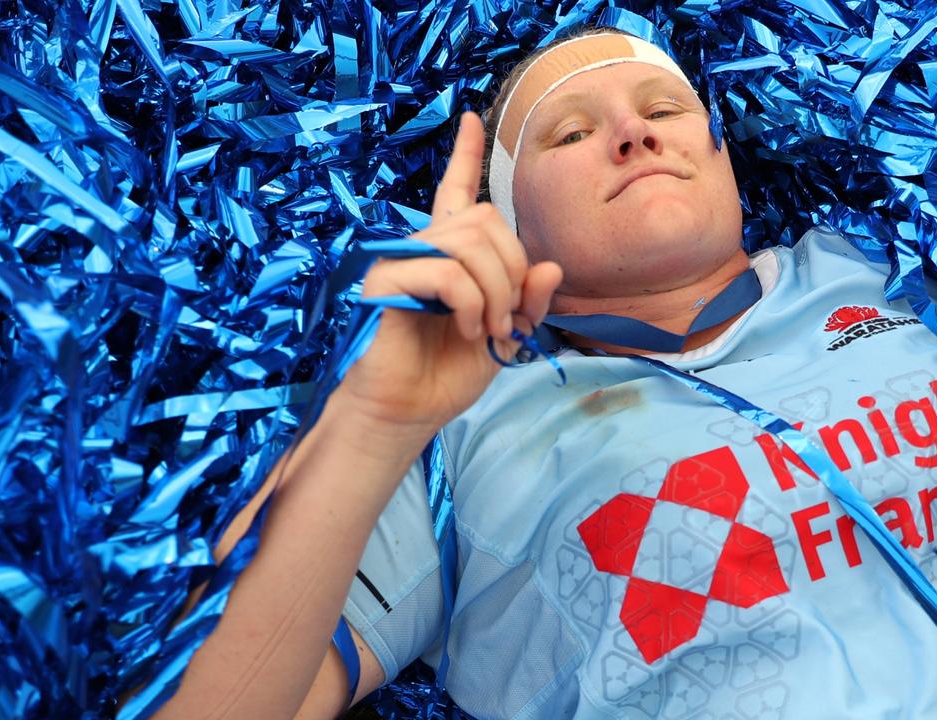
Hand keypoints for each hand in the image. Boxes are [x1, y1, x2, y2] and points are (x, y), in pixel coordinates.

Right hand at [335, 111, 562, 431]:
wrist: (408, 411)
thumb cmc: (448, 373)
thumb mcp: (507, 336)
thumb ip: (529, 300)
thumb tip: (551, 266)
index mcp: (448, 253)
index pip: (457, 192)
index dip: (464, 154)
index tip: (471, 118)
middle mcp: (422, 246)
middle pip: (486, 220)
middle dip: (512, 272)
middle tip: (507, 321)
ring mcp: (400, 258)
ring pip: (471, 244)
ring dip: (496, 294)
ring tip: (487, 331)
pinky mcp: (385, 279)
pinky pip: (448, 273)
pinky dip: (470, 305)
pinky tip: (464, 331)